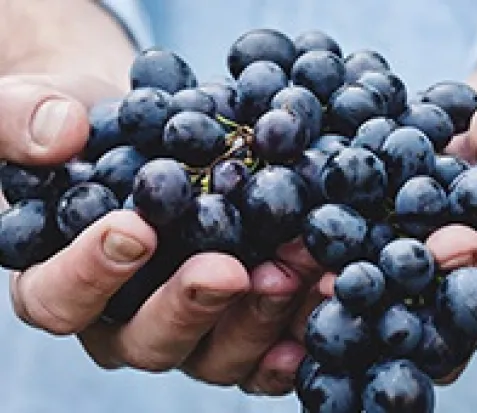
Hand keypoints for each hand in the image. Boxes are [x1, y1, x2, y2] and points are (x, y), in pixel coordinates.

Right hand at [0, 74, 326, 394]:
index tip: (135, 230)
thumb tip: (60, 134)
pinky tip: (322, 301)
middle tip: (230, 269)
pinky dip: (295, 334)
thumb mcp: (38, 107)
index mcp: (62, 281)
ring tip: (295, 270)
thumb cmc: (88, 130)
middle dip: (191, 306)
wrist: (150, 135)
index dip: (91, 273)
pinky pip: (265, 351)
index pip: (59, 298)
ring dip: (258, 317)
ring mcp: (188, 328)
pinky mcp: (237, 322)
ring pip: (215, 354)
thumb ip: (22, 118)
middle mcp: (124, 320)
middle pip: (148, 340)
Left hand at [279, 101, 476, 389]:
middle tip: (348, 281)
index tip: (447, 242)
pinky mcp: (360, 286)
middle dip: (389, 303)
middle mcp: (453, 315)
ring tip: (298, 274)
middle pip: (428, 331)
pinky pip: (335, 294)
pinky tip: (273, 257)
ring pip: (372, 323)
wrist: (463, 150)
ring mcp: (403, 307)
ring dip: (333, 301)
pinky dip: (303, 277)